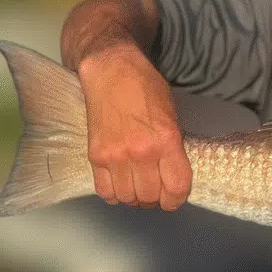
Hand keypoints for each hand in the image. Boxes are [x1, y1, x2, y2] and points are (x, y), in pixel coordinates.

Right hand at [78, 43, 191, 209]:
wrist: (111, 71)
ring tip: (137, 188)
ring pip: (127, 197)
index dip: (176, 200)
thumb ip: (173, 146)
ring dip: (134, 198)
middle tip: (155, 192)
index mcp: (166, 141)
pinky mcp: (95, 156)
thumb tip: (172, 173)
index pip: (176, 187)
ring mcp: (115, 156)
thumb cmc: (145, 88)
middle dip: (155, 200)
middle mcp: (141, 152)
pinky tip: (119, 185)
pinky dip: (114, 194)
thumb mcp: (172, 116)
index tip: (174, 198)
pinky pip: (104, 190)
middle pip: (150, 196)